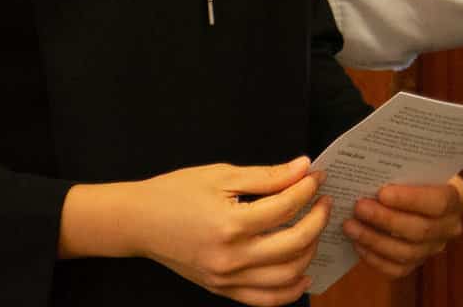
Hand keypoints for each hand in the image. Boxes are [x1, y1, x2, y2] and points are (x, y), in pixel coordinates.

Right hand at [60, 158, 329, 305]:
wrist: (139, 222)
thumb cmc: (176, 192)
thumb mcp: (221, 174)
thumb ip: (266, 176)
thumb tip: (303, 167)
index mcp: (230, 223)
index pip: (285, 207)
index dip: (307, 188)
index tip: (316, 176)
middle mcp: (231, 257)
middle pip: (294, 243)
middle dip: (317, 219)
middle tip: (323, 201)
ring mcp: (227, 278)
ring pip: (286, 276)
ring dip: (310, 251)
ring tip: (314, 229)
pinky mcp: (222, 290)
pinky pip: (265, 300)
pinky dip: (290, 291)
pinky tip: (303, 272)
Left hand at [343, 175, 462, 278]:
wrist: (415, 190)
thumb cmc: (413, 172)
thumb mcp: (416, 164)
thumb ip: (404, 166)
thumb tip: (376, 165)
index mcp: (457, 196)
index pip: (439, 202)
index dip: (411, 199)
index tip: (382, 192)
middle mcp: (450, 226)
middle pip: (420, 230)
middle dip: (386, 219)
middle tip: (359, 207)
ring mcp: (434, 247)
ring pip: (407, 252)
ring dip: (375, 240)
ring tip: (351, 226)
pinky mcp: (417, 263)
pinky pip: (397, 269)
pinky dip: (375, 259)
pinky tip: (358, 244)